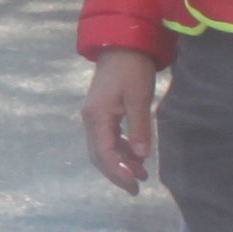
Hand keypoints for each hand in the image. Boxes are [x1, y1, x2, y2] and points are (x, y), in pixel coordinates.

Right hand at [81, 48, 159, 192]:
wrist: (123, 43)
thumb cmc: (132, 68)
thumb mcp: (139, 98)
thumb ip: (139, 127)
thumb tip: (141, 156)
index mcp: (96, 117)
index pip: (104, 154)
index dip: (118, 173)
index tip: (134, 186)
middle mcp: (91, 119)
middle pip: (99, 155)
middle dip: (117, 173)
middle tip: (136, 188)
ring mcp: (95, 115)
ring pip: (104, 148)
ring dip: (121, 162)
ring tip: (141, 174)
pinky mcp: (103, 111)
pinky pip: (109, 137)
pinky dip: (121, 149)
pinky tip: (136, 155)